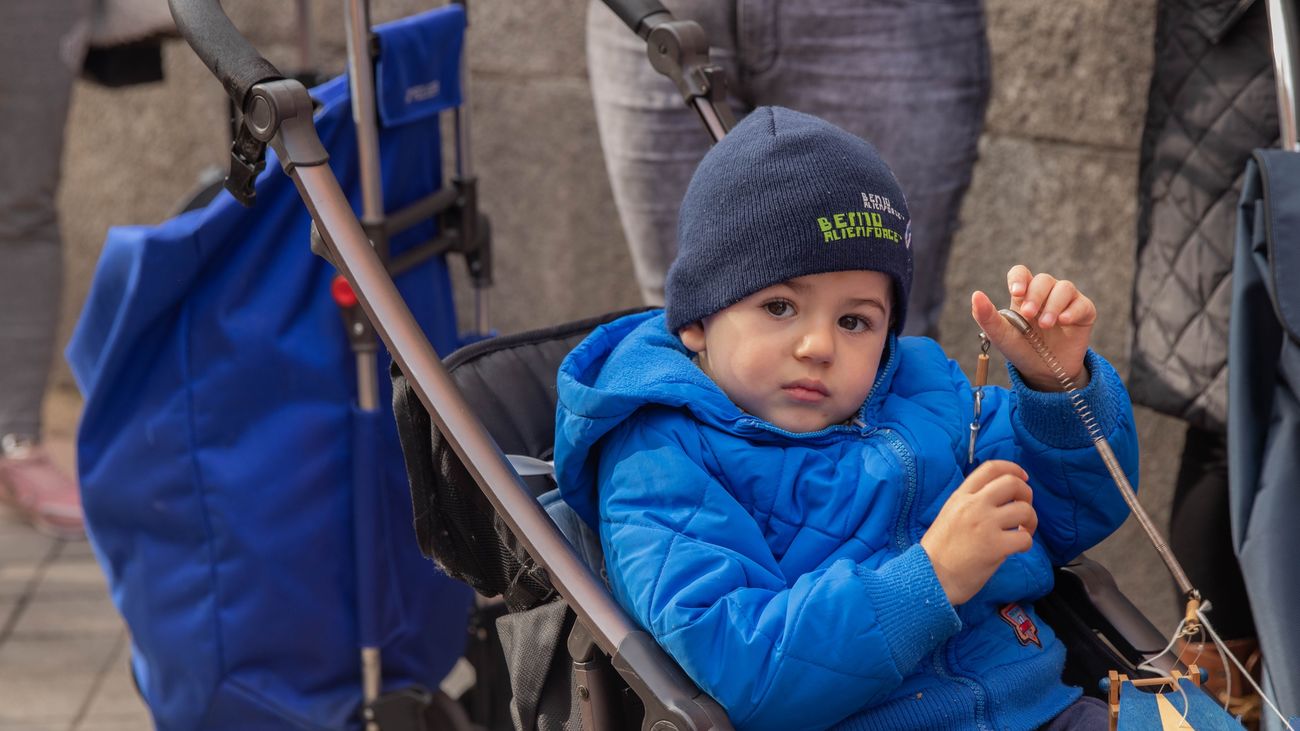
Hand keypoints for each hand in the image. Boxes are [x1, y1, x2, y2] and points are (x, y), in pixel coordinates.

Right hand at [920, 460, 1036, 605]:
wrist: (929, 577)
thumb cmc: (937, 552)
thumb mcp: (948, 516)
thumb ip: (969, 505)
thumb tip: (998, 503)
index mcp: (961, 497)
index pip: (991, 468)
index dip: (1013, 469)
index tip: (1022, 477)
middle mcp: (974, 505)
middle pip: (1012, 483)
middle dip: (1027, 494)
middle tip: (1024, 508)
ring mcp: (985, 524)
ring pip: (1024, 510)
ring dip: (1030, 520)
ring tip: (1023, 531)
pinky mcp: (995, 546)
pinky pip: (1025, 538)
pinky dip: (1026, 543)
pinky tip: (1017, 548)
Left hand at [971, 265, 1095, 391]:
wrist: (1044, 371)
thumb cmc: (1020, 349)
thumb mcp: (1000, 335)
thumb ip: (986, 316)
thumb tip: (975, 294)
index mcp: (1024, 294)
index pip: (1021, 272)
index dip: (1019, 278)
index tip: (1016, 292)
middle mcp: (1046, 293)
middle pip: (1043, 279)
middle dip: (1035, 295)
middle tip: (1029, 315)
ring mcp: (1066, 301)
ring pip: (1064, 287)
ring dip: (1053, 304)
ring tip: (1045, 324)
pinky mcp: (1084, 312)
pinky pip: (1082, 304)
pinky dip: (1073, 310)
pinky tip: (1063, 321)